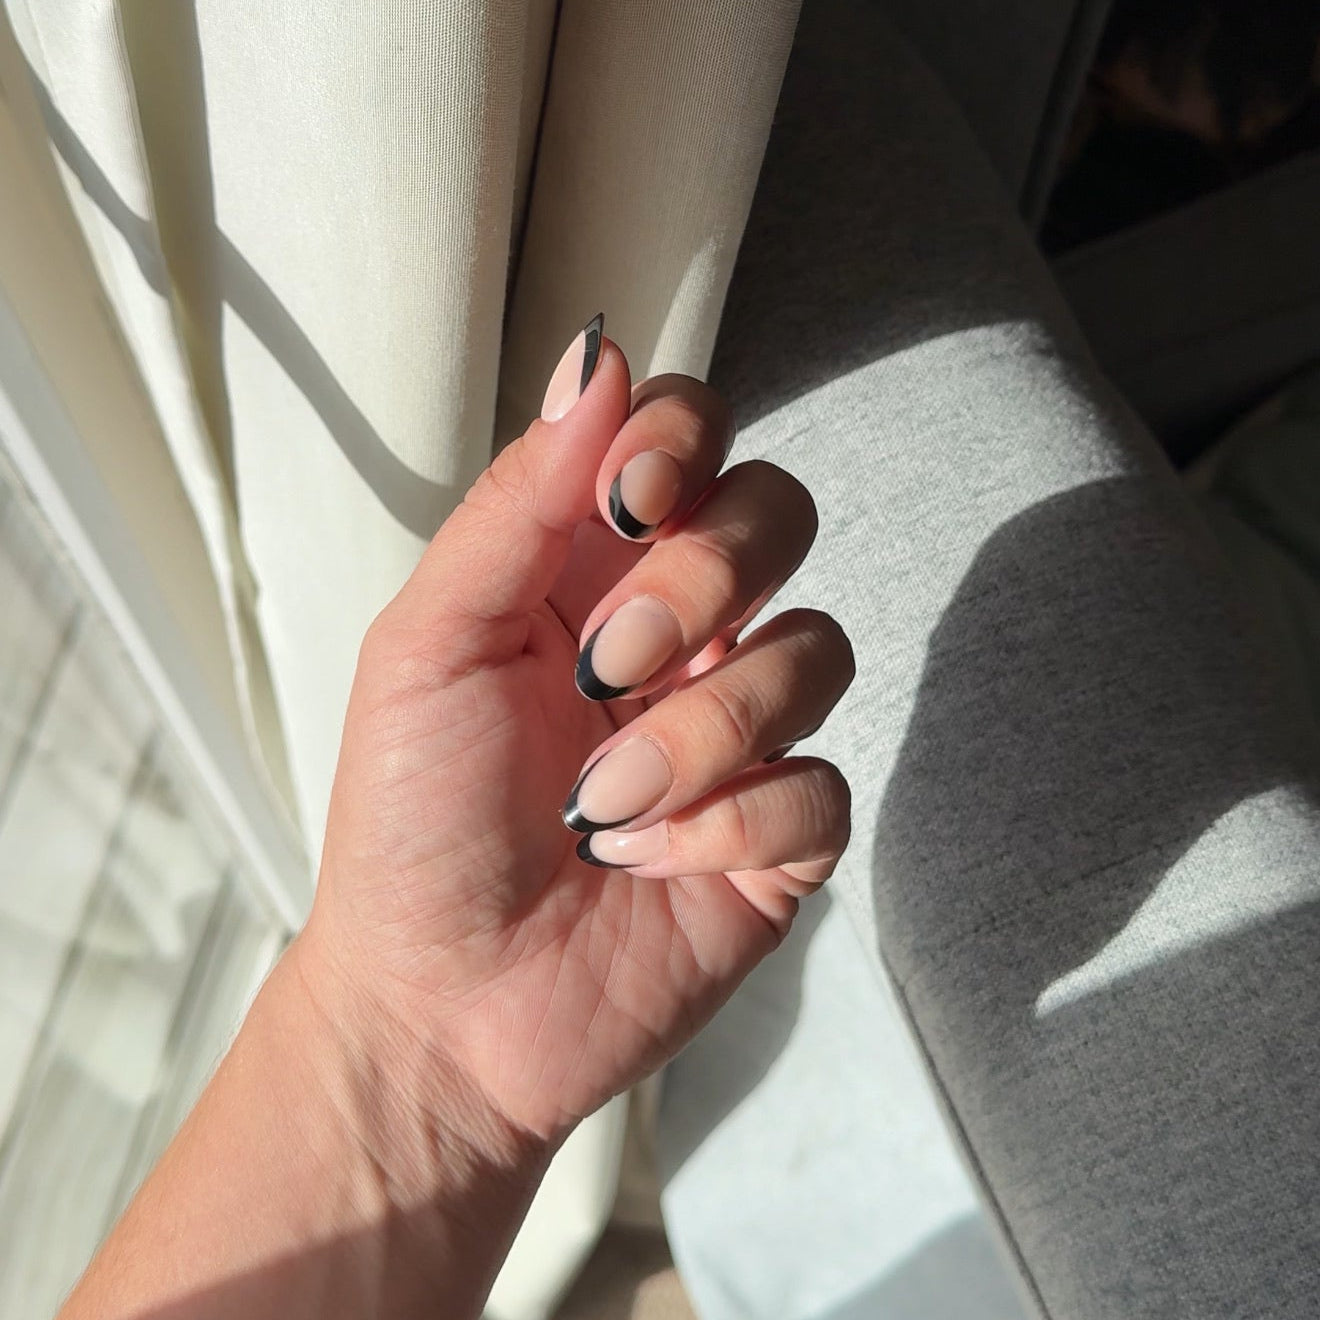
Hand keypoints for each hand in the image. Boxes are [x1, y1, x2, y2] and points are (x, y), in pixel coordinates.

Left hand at [300, 318, 854, 1146]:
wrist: (439, 1003)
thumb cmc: (413, 817)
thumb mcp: (430, 643)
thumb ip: (516, 504)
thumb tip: (596, 356)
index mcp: (592, 571)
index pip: (692, 435)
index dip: (683, 438)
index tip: (627, 498)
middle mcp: (682, 633)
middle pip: (779, 513)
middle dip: (701, 581)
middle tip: (603, 668)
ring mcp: (741, 732)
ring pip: (814, 650)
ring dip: (702, 729)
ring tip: (604, 801)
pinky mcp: (780, 834)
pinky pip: (819, 786)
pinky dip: (727, 823)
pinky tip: (645, 863)